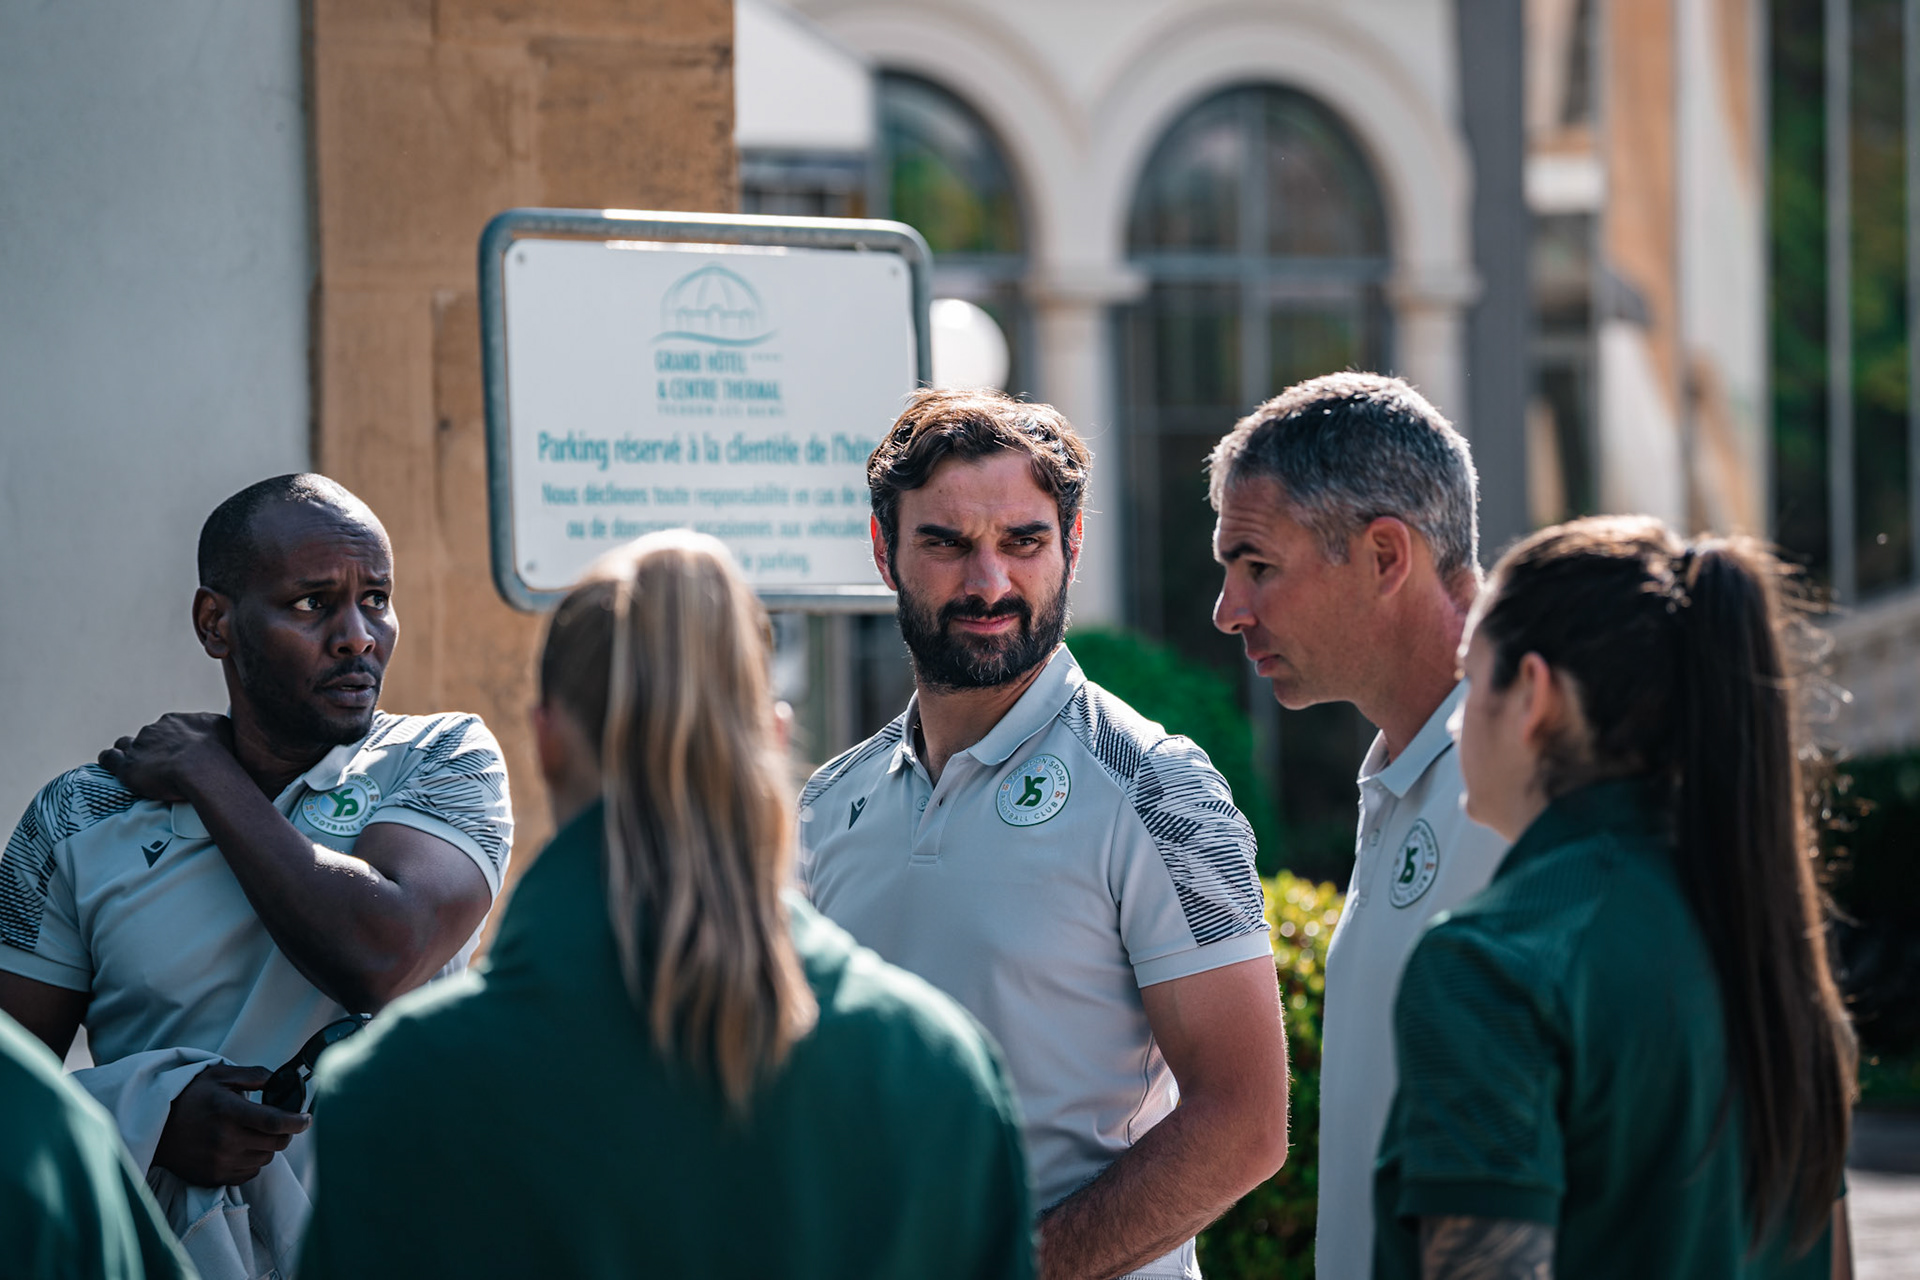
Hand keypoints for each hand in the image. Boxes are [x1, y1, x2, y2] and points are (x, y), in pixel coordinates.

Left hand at [98, 713, 235, 803]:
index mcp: (174, 720)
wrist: (203, 769)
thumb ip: (212, 724)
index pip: (166, 728)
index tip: (179, 754)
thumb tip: (213, 725)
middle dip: (152, 748)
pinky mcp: (127, 766)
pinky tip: (113, 766)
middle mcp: (154, 729)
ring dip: (130, 753)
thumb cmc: (219, 751)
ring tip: (138, 767)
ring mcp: (139, 747)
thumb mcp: (222, 726)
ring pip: (126, 745)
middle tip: (163, 765)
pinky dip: (110, 761)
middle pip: (147, 737)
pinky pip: (109, 758)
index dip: (170, 741)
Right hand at [151, 1063, 310, 1187]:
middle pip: (275, 1143)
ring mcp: (219, 1162)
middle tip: (279, 1122)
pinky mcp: (213, 1177)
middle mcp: (225, 1140)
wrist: (155, 1127)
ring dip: (268, 1146)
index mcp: (228, 1112)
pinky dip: (252, 1160)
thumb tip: (283, 1079)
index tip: (307, 1119)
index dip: (297, 1122)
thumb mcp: (220, 1076)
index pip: (274, 1122)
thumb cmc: (190, 1097)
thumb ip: (255, 1075)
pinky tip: (241, 1147)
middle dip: (285, 1132)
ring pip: (265, 1158)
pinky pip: (249, 1173)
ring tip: (253, 1132)